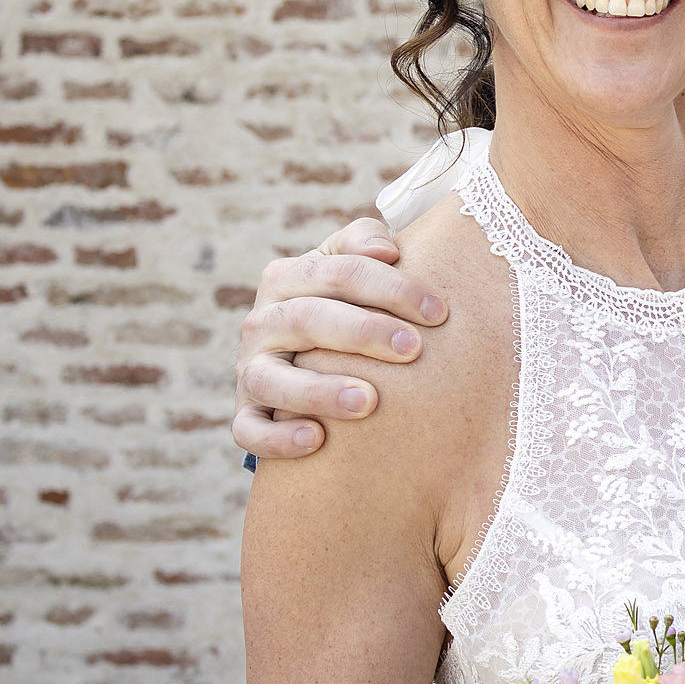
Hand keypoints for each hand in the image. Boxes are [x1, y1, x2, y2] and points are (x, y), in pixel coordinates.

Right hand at [232, 216, 446, 459]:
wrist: (304, 354)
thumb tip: (387, 250)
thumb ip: (364, 243)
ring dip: (320, 390)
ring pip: (271, 378)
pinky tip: (316, 440)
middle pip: (307, 319)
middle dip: (363, 332)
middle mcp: (262, 321)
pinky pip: (249, 430)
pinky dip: (278, 438)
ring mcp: (250, 369)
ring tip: (369, 402)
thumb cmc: (347, 304)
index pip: (338, 272)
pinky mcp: (247, 414)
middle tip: (412, 348)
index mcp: (288, 278)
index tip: (438, 311)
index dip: (390, 288)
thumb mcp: (349, 265)